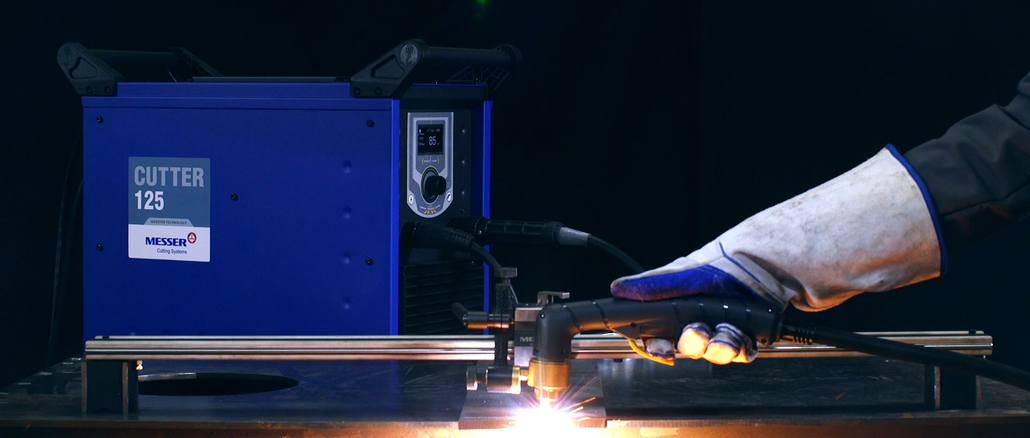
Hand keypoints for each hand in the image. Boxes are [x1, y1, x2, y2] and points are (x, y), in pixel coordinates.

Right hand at [612, 254, 767, 363]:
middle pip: (687, 350)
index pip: (659, 339)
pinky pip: (741, 354)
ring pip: (714, 355)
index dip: (658, 347)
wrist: (757, 263)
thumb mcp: (680, 275)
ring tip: (725, 329)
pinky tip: (742, 332)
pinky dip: (741, 346)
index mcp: (678, 313)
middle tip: (698, 329)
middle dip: (692, 343)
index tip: (661, 347)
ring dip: (719, 345)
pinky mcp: (745, 336)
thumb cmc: (719, 265)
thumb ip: (650, 286)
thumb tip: (618, 288)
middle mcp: (698, 324)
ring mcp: (721, 331)